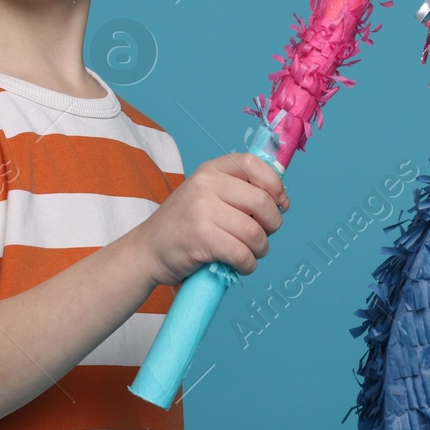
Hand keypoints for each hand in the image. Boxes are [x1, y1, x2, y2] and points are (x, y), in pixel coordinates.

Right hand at [136, 152, 287, 283]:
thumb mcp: (207, 196)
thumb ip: (239, 192)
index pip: (253, 164)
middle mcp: (205, 185)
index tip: (280, 203)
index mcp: (210, 170)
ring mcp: (201, 211)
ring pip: (254, 232)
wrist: (147, 250)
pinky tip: (241, 265)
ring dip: (260, 249)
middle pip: (262, 202)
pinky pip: (242, 254)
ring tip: (250, 253)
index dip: (275, 184)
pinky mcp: (201, 238)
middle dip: (273, 224)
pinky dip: (248, 265)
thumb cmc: (184, 226)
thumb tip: (282, 200)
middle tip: (263, 235)